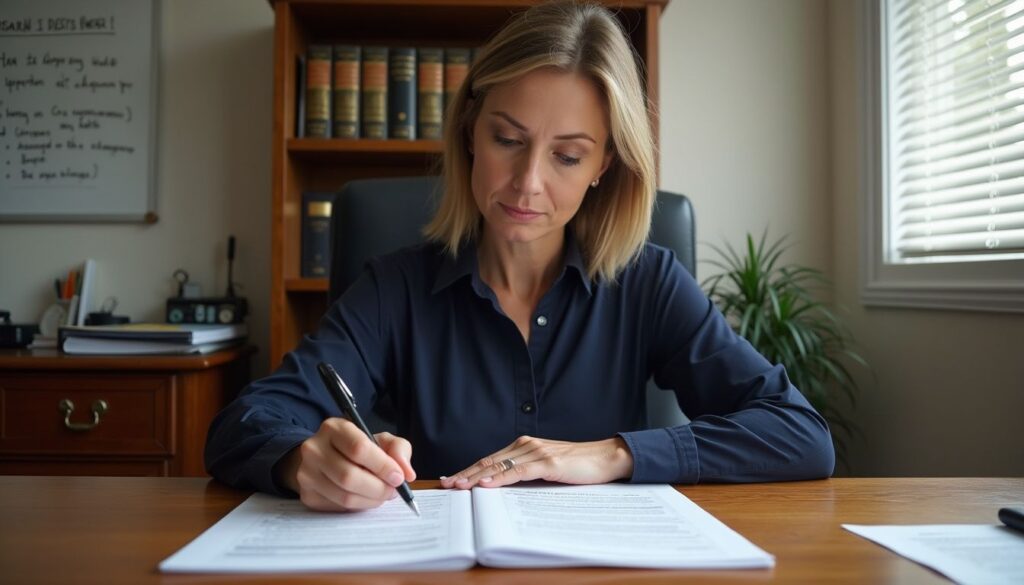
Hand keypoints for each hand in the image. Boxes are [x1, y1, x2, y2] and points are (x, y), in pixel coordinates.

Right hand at [277, 418, 415, 511]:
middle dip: (378, 488)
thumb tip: (407, 474)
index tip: (399, 477)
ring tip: (382, 494)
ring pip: (344, 496)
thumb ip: (398, 449)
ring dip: (371, 500)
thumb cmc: (357, 448)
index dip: (382, 466)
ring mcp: (306, 473)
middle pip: (349, 476)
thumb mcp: (380, 440)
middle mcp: (314, 449)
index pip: (358, 448)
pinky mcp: (307, 495)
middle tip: (393, 491)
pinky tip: (365, 498)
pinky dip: (358, 506)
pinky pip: (338, 507)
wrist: (324, 458)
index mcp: (334, 428)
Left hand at [439, 435, 632, 489]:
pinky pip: (518, 471)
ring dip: (476, 477)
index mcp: (524, 446)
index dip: (469, 470)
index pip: (490, 459)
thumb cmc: (578, 466)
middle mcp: (526, 445)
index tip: (451, 479)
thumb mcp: (547, 469)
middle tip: (446, 484)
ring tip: (458, 486)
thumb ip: (526, 473)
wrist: (606, 458)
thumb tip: (504, 489)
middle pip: (488, 461)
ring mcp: (536, 452)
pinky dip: (500, 478)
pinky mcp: (548, 462)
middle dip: (465, 474)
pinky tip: (487, 484)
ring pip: (498, 465)